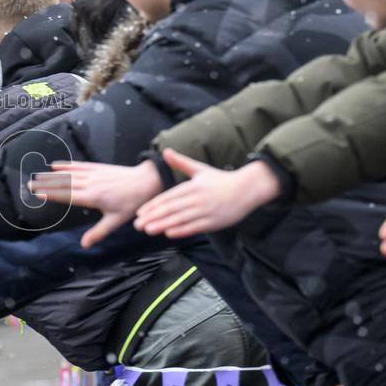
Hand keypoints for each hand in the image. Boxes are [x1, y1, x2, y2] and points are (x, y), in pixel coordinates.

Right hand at [29, 160, 163, 247]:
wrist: (146, 181)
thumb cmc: (132, 203)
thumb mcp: (115, 221)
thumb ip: (98, 232)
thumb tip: (83, 245)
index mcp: (92, 198)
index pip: (67, 195)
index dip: (51, 194)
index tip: (37, 193)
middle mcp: (90, 184)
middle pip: (63, 184)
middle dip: (46, 184)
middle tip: (29, 185)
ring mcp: (93, 174)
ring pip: (68, 174)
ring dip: (52, 175)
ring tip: (37, 176)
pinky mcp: (98, 168)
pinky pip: (79, 165)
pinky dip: (66, 165)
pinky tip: (55, 165)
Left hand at [133, 151, 280, 238]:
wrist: (248, 188)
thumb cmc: (221, 180)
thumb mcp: (200, 169)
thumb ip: (181, 163)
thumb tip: (165, 151)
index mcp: (192, 186)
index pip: (168, 197)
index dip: (153, 205)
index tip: (140, 213)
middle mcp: (197, 198)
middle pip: (171, 209)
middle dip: (153, 217)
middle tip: (138, 225)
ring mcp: (206, 211)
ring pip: (181, 219)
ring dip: (163, 225)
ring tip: (148, 230)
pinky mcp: (215, 222)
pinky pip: (195, 227)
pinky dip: (182, 230)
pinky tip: (169, 233)